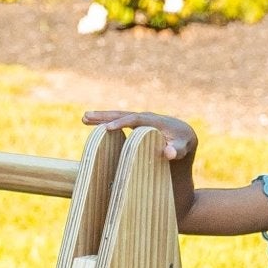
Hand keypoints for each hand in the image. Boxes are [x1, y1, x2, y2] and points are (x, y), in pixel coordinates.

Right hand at [82, 107, 197, 164]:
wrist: (183, 138)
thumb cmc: (183, 144)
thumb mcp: (183, 147)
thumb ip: (178, 150)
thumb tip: (169, 153)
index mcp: (154, 121)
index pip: (135, 120)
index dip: (122, 123)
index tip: (108, 128)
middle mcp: (144, 117)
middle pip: (122, 114)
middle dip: (105, 116)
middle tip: (87, 117)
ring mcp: (138, 121)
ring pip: (118, 117)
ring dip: (101, 118)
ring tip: (84, 118)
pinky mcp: (134, 127)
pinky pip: (118, 123)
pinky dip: (106, 124)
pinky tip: (93, 127)